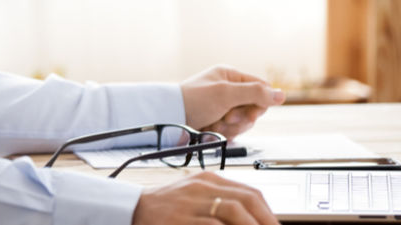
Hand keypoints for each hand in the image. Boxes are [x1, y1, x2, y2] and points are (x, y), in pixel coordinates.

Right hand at [131, 171, 279, 224]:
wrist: (133, 208)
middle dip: (266, 220)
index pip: (249, 192)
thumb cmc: (166, 206)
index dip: (268, 212)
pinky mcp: (180, 218)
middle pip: (246, 199)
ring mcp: (191, 202)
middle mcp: (202, 187)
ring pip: (233, 211)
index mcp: (209, 179)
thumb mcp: (195, 195)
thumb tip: (251, 217)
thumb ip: (220, 201)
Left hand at [180, 66, 284, 139]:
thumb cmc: (193, 100)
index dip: (260, 103)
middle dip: (241, 118)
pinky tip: (210, 131)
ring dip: (230, 128)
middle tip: (227, 118)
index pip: (261, 89)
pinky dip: (222, 133)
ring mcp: (222, 107)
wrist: (168, 118)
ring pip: (243, 123)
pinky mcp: (216, 121)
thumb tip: (282, 95)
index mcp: (231, 76)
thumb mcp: (226, 94)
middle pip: (253, 108)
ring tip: (214, 125)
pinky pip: (231, 131)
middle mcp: (228, 90)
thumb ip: (255, 93)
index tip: (251, 113)